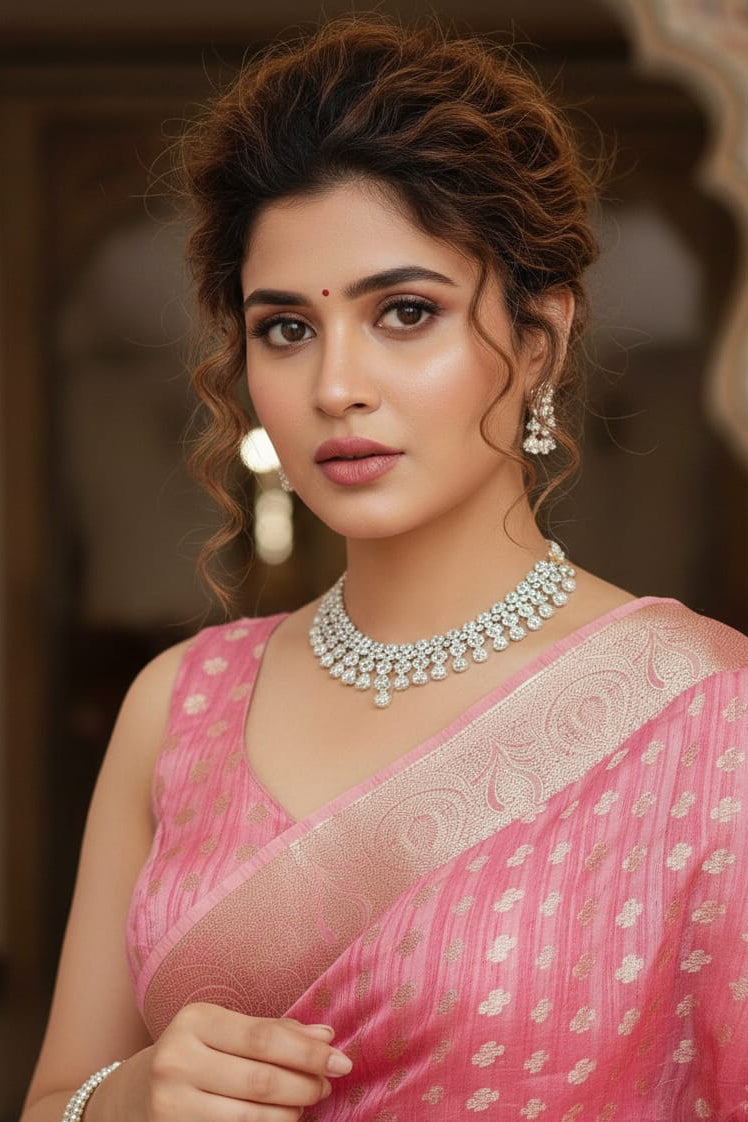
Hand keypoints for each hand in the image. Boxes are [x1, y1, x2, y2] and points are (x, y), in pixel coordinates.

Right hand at [128, 1003, 352, 1120]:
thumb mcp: (223, 1029)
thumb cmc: (192, 1054)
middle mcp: (178, 1059)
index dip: (308, 1052)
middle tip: (326, 1086)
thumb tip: (326, 1035)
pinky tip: (280, 1120)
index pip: (264, 1037)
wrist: (130, 1095)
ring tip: (305, 1104)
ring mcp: (171, 1103)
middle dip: (304, 1085)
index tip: (341, 1061)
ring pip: (249, 1117)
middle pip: (261, 1080)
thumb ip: (273, 1030)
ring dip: (289, 1113)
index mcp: (195, 1020)